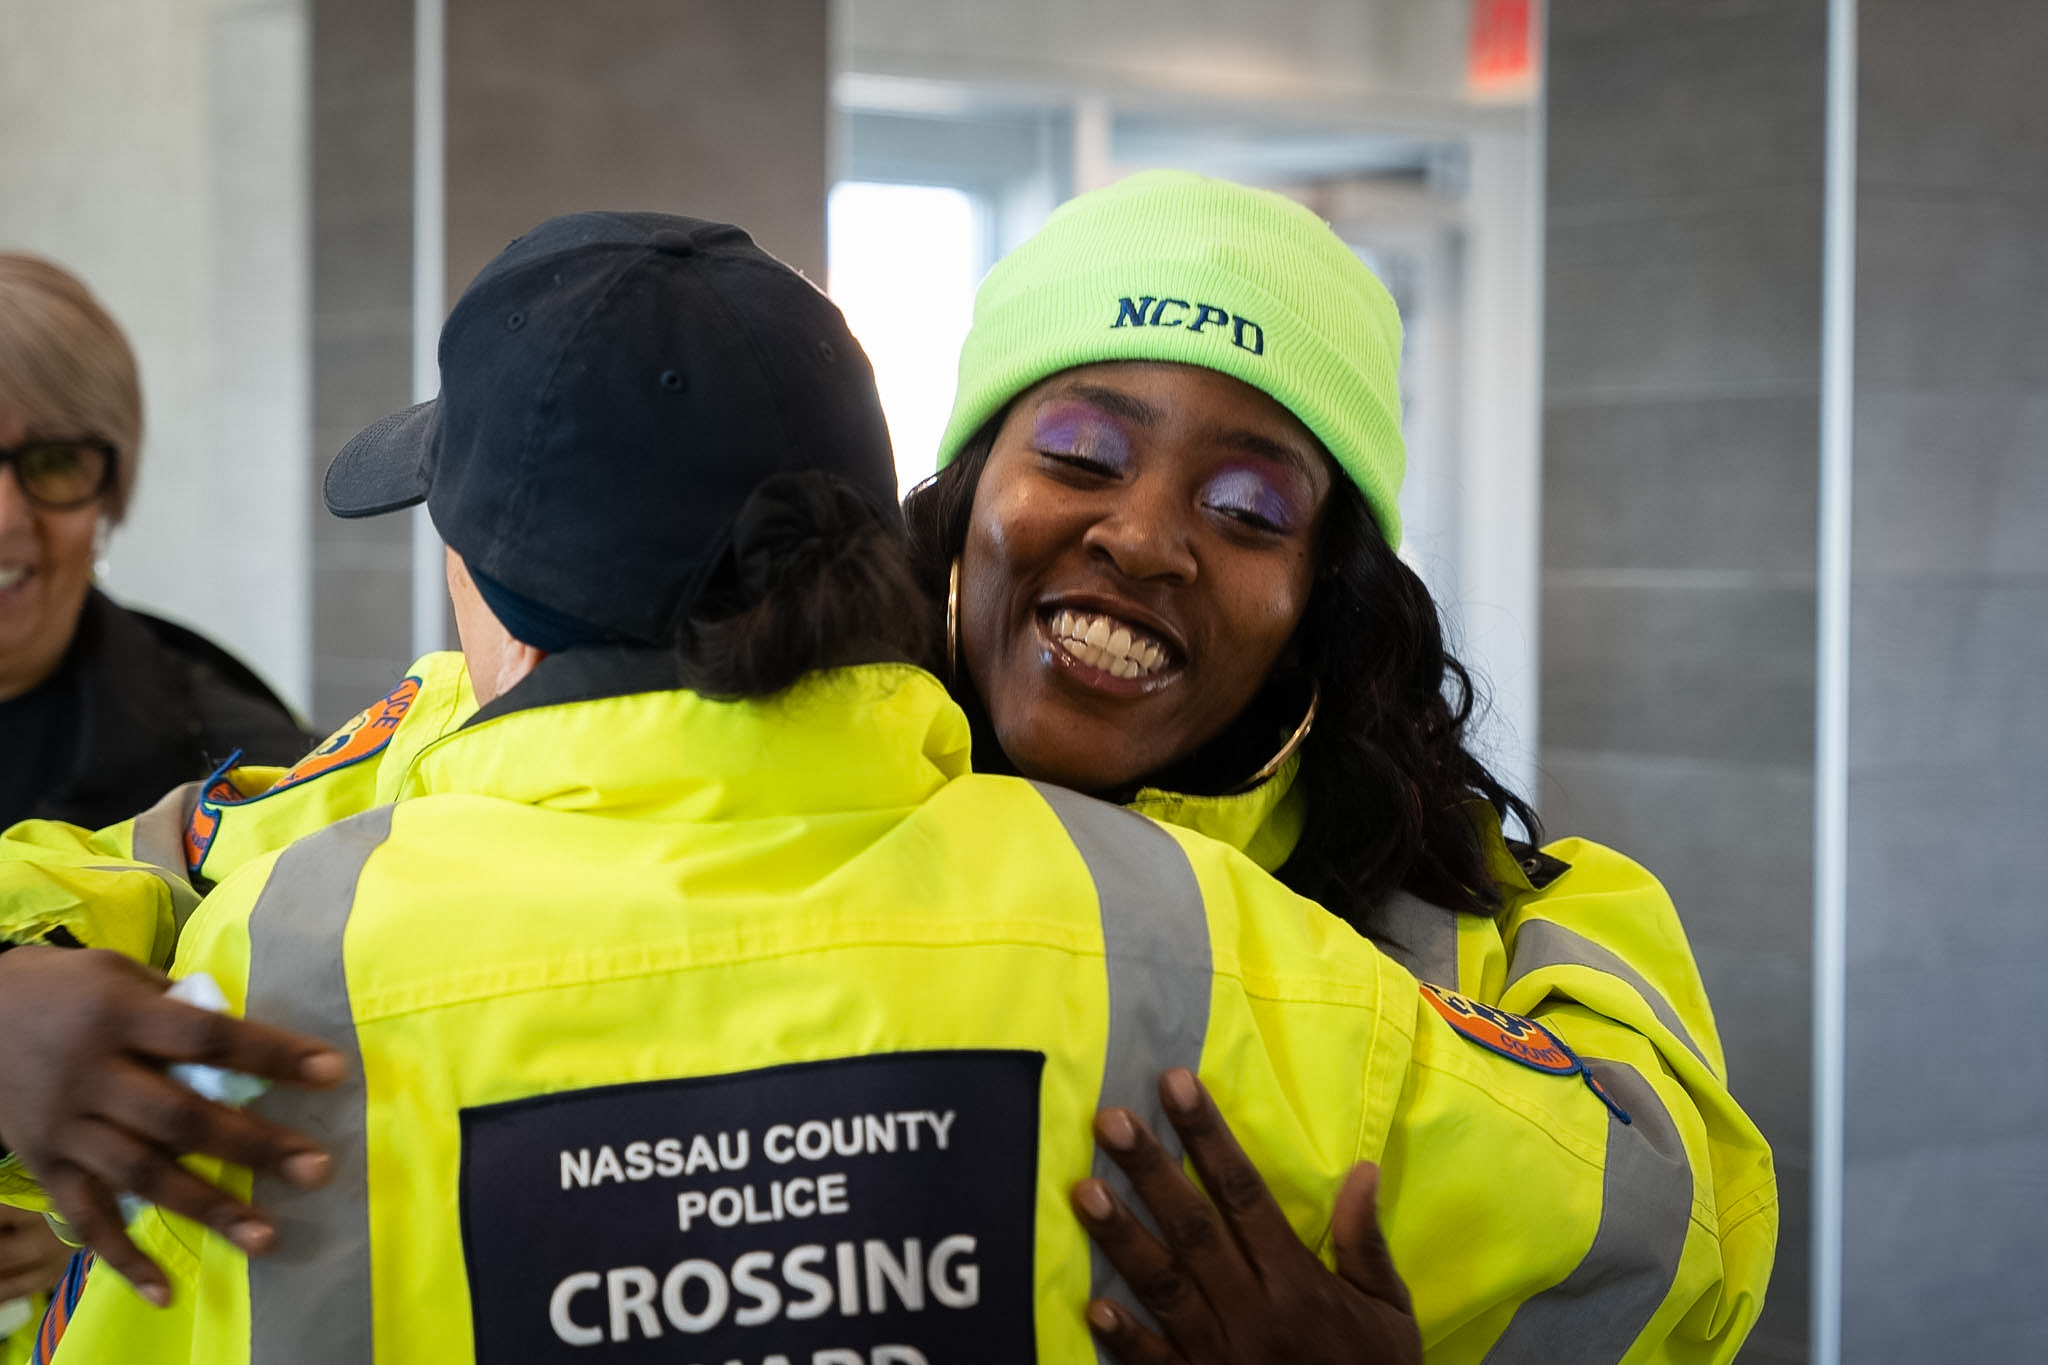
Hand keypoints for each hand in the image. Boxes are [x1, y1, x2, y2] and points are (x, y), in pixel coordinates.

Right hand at [0, 946, 345, 1304]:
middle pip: (181, 1117)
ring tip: (266, 1236)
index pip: (208, 1037)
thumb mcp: (118, 971)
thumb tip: (244, 1040)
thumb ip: (175, 1006)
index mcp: (120, 1016)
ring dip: (207, 1208)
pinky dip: (122, 1257)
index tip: (332, 1071)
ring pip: (142, 1175)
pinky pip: (86, 1217)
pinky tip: (164, 1291)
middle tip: (316, 1169)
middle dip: (253, 1146)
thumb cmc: (63, 989)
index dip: (272, 1054)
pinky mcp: (45, 1164)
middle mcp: (93, 1075)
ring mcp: (67, 1127)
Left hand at [1071, 1067, 1420, 1364]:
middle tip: (1110, 1119)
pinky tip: (1092, 1302)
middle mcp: (1254, 1312)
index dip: (1208, 1136)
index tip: (1175, 1085)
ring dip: (1122, 1238)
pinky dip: (1125, 1336)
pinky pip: (1155, 1364)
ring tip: (1083, 1190)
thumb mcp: (1389, 1312)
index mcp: (1298, 1282)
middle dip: (1151, 1171)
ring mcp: (1221, 1357)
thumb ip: (1366, 1243)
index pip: (1245, 1193)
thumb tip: (1362, 1170)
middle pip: (1194, 1229)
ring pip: (1165, 1286)